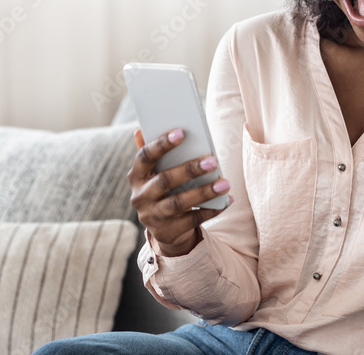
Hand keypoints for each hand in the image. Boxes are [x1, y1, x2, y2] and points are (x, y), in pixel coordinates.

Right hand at [127, 127, 231, 256]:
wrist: (164, 229)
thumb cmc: (163, 190)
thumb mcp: (155, 173)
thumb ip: (151, 152)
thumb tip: (140, 130)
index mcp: (136, 176)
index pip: (145, 157)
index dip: (161, 144)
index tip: (182, 133)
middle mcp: (140, 197)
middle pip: (165, 181)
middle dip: (189, 170)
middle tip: (213, 161)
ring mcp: (152, 216)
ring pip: (179, 203)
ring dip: (204, 192)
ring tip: (224, 183)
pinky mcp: (167, 232)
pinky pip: (192, 220)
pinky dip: (211, 210)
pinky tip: (226, 200)